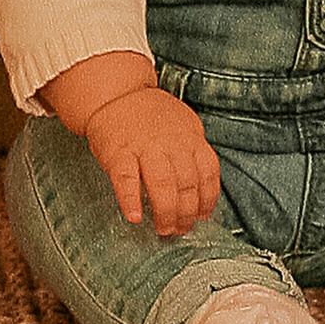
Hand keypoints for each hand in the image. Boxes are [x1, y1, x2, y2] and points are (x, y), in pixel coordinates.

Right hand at [84, 84, 221, 238]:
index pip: (207, 172)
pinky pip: (126, 180)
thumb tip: (204, 191)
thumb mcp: (183, 126)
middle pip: (187, 183)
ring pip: (163, 184)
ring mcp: (144, 147)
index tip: (202, 216)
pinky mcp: (118, 153)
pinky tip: (134, 217)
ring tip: (164, 230)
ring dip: (166, 212)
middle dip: (187, 213)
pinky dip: (131, 200)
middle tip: (182, 229)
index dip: (207, 199)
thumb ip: (194, 152)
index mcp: (189, 137)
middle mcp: (171, 143)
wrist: (117, 93)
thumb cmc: (151, 116)